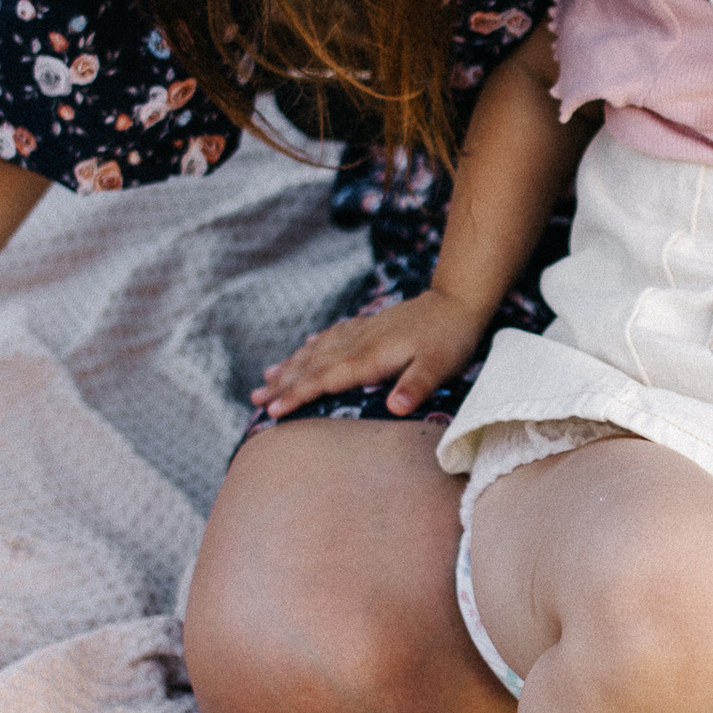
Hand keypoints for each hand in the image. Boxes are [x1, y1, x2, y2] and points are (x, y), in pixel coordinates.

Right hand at [252, 289, 491, 420]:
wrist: (457, 301)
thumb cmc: (450, 339)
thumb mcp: (439, 366)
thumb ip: (415, 386)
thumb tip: (394, 407)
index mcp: (369, 357)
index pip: (324, 380)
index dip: (297, 395)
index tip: (273, 411)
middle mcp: (358, 343)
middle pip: (312, 366)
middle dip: (282, 384)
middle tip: (255, 401)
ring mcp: (361, 332)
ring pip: (317, 350)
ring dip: (290, 365)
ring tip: (266, 379)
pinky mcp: (369, 326)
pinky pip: (331, 336)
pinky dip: (313, 345)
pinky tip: (304, 347)